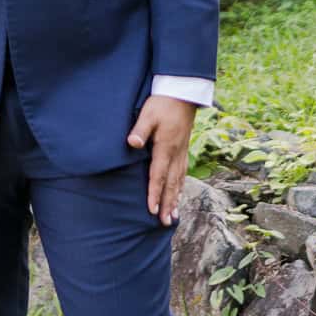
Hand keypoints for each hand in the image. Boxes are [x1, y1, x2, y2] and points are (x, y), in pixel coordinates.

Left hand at [127, 96, 195, 225]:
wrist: (183, 92)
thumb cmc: (162, 103)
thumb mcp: (148, 114)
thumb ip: (140, 130)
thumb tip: (132, 144)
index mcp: (165, 147)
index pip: (158, 175)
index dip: (154, 193)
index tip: (151, 210)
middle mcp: (176, 153)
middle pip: (171, 183)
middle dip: (167, 203)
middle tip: (165, 222)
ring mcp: (182, 152)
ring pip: (179, 180)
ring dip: (175, 198)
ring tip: (173, 216)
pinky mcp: (184, 149)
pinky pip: (182, 173)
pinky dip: (180, 187)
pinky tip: (179, 194)